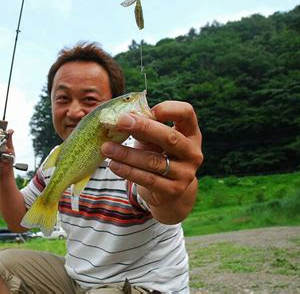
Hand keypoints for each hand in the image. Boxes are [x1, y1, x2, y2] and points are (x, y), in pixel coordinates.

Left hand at [101, 101, 202, 221]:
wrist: (168, 190)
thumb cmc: (158, 154)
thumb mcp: (155, 139)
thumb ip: (145, 128)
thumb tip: (122, 119)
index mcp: (190, 132)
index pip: (186, 113)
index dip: (169, 109)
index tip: (148, 109)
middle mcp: (193, 152)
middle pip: (170, 137)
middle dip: (144, 128)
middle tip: (120, 121)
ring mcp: (185, 173)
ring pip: (153, 161)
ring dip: (127, 154)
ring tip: (106, 147)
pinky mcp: (173, 190)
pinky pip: (148, 179)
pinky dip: (128, 171)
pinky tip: (113, 165)